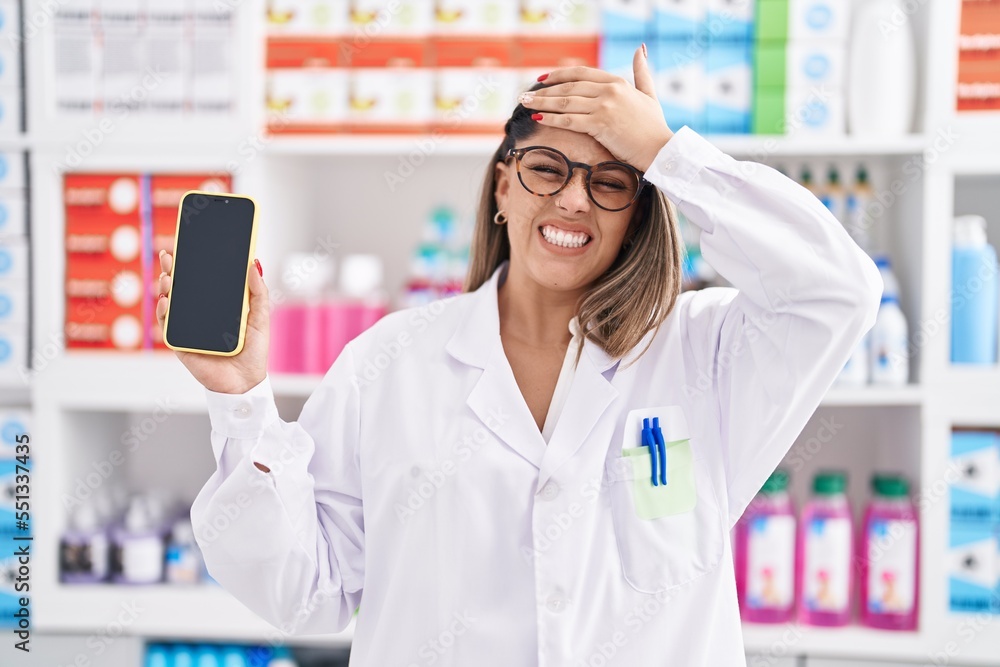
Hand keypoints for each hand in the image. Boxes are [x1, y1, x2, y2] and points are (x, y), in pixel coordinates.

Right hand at [155, 250, 269, 394]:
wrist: (246, 382)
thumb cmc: (253, 351)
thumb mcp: (260, 317)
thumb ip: (258, 292)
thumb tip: (254, 263)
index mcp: (216, 306)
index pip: (200, 280)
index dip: (190, 264)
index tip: (184, 247)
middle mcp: (199, 315)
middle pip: (180, 288)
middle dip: (171, 271)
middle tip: (168, 257)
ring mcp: (187, 328)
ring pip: (170, 304)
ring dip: (165, 288)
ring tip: (167, 277)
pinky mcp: (180, 344)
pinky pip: (167, 326)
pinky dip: (164, 312)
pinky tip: (166, 300)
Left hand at [520, 45, 673, 172]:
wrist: (661, 149)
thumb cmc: (654, 126)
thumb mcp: (648, 94)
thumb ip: (642, 72)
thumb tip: (640, 49)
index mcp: (617, 82)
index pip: (581, 73)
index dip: (559, 75)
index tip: (542, 79)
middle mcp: (609, 90)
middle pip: (568, 86)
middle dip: (544, 91)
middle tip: (526, 94)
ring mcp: (604, 106)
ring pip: (565, 102)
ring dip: (541, 102)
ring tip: (525, 104)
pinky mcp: (600, 124)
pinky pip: (568, 120)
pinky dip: (550, 118)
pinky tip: (537, 118)